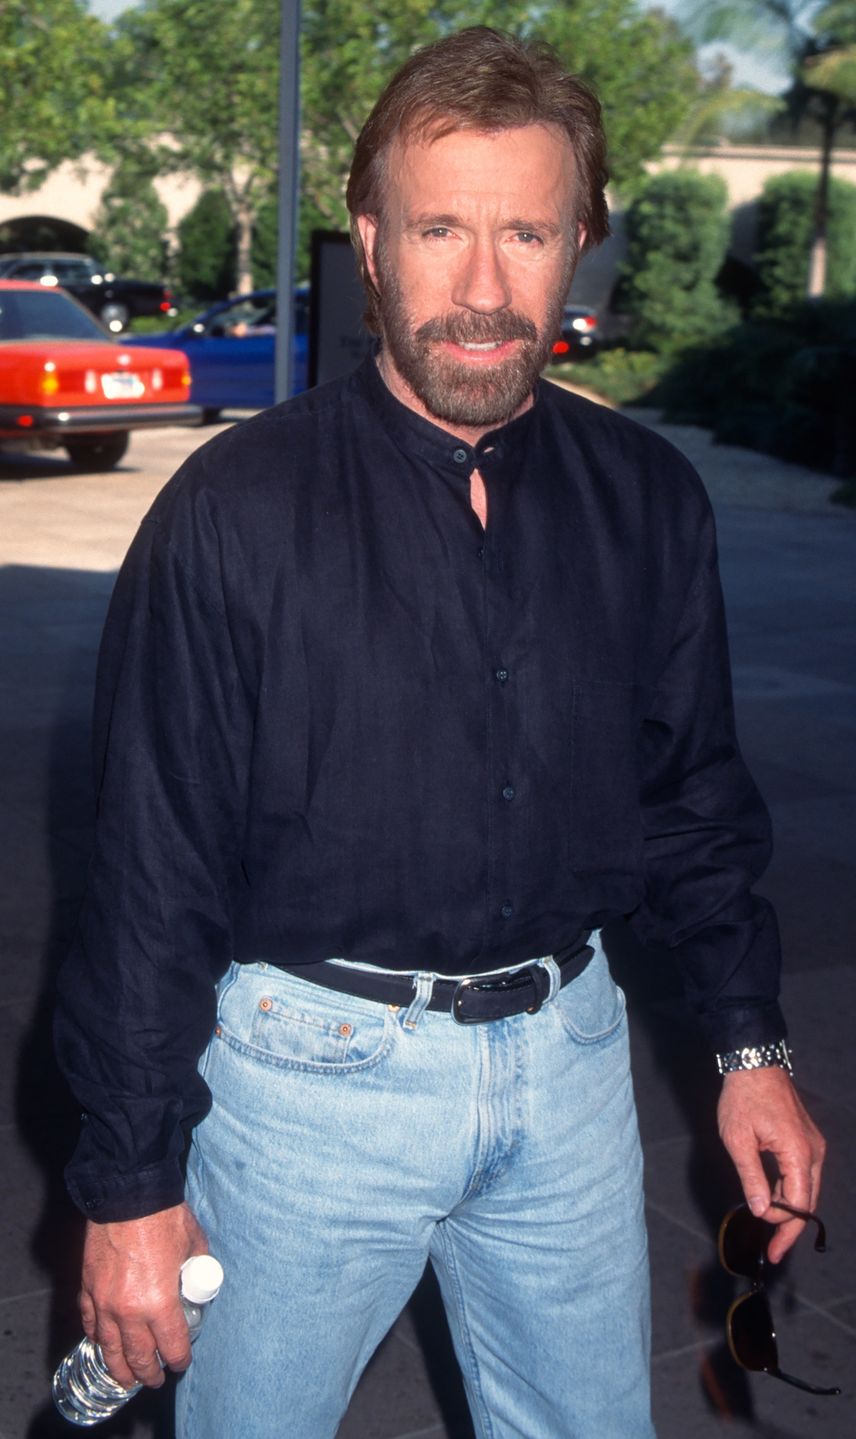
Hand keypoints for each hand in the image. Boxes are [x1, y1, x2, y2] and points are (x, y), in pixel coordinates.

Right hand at [79, 1201, 208, 1388]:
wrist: (128, 1194)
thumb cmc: (164, 1217)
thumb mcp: (194, 1244)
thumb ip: (196, 1266)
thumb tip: (198, 1278)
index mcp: (159, 1302)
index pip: (171, 1346)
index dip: (179, 1358)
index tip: (181, 1361)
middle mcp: (129, 1310)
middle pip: (138, 1356)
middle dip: (148, 1372)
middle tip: (154, 1378)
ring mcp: (104, 1302)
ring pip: (109, 1348)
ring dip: (119, 1366)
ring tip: (126, 1376)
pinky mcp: (88, 1288)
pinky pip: (90, 1322)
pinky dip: (96, 1336)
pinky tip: (102, 1342)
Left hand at [718, 1067, 825, 1263]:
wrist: (754, 1063)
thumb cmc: (743, 1098)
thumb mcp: (738, 1140)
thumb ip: (751, 1177)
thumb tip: (760, 1209)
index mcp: (799, 1152)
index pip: (799, 1202)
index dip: (781, 1221)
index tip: (759, 1223)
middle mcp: (813, 1151)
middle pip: (809, 1201)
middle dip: (792, 1228)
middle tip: (775, 1252)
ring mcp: (812, 1145)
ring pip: (807, 1189)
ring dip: (791, 1211)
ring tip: (773, 1233)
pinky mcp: (805, 1141)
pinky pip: (802, 1174)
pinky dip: (790, 1191)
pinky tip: (775, 1203)